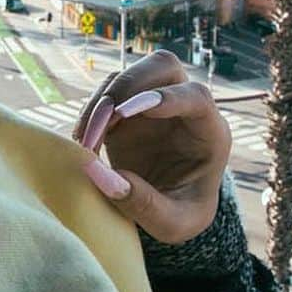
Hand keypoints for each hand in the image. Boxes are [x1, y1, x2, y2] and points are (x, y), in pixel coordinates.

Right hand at [73, 50, 230, 242]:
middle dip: (128, 86)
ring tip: (85, 142)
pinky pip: (107, 91)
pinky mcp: (127, 108)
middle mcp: (185, 108)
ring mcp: (155, 102)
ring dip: (102, 101)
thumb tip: (97, 173)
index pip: (198, 97)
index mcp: (210, 132)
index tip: (128, 113)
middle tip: (102, 123)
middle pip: (163, 66)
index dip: (167, 98)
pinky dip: (90, 110)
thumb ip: (143, 205)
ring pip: (129, 74)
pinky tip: (82, 142)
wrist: (167, 209)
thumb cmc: (181, 214)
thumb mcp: (172, 224)